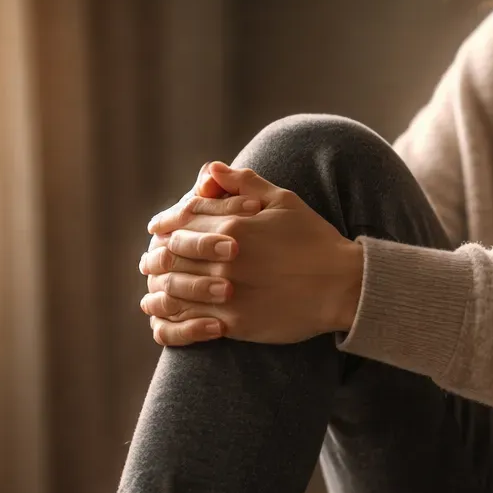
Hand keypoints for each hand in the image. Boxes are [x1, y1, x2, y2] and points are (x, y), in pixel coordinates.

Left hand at [138, 161, 364, 345]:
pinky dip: (172, 322)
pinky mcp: (235, 323)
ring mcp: (228, 292)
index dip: (165, 223)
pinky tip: (166, 321)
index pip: (183, 219)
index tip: (156, 229)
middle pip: (172, 253)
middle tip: (149, 262)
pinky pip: (190, 322)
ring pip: (174, 289)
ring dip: (158, 289)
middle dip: (156, 257)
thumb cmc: (315, 240)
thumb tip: (211, 170)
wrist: (343, 286)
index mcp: (233, 226)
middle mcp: (225, 259)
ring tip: (153, 293)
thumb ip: (244, 183)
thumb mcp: (283, 201)